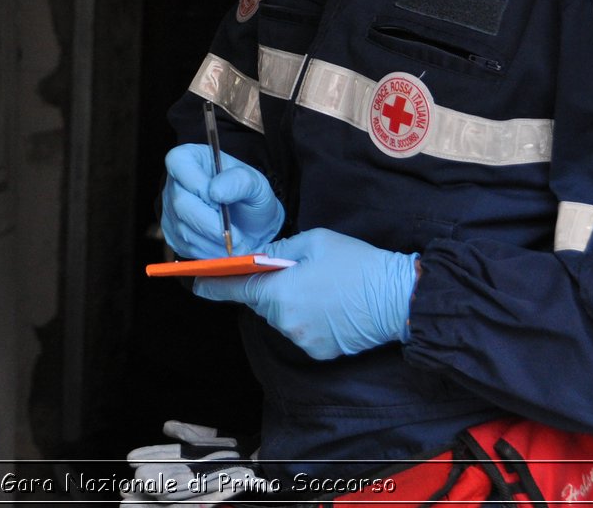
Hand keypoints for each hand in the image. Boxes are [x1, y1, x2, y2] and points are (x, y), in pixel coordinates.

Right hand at [161, 143, 283, 257]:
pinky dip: (208, 253)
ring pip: (183, 229)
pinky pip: (185, 247)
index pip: (179, 163)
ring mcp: (170, 210)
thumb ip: (240, 181)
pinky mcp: (172, 234)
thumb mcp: (255, 183)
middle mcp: (174, 182)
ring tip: (237, 246)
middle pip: (180, 203)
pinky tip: (224, 249)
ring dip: (213, 242)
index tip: (222, 202)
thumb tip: (215, 191)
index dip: (199, 185)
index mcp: (191, 158)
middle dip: (211, 224)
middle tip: (238, 237)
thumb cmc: (250, 197)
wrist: (251, 224)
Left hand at [193, 229, 416, 359]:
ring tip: (320, 287)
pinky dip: (307, 318)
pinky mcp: (318, 352)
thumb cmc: (357, 264)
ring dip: (289, 302)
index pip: (234, 288)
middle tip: (293, 270)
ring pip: (281, 317)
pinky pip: (300, 330)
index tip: (194, 282)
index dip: (212, 284)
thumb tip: (256, 259)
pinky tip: (330, 305)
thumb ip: (278, 251)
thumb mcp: (314, 242)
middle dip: (268, 287)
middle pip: (260, 302)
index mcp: (279, 291)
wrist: (398, 298)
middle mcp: (285, 321)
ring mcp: (302, 340)